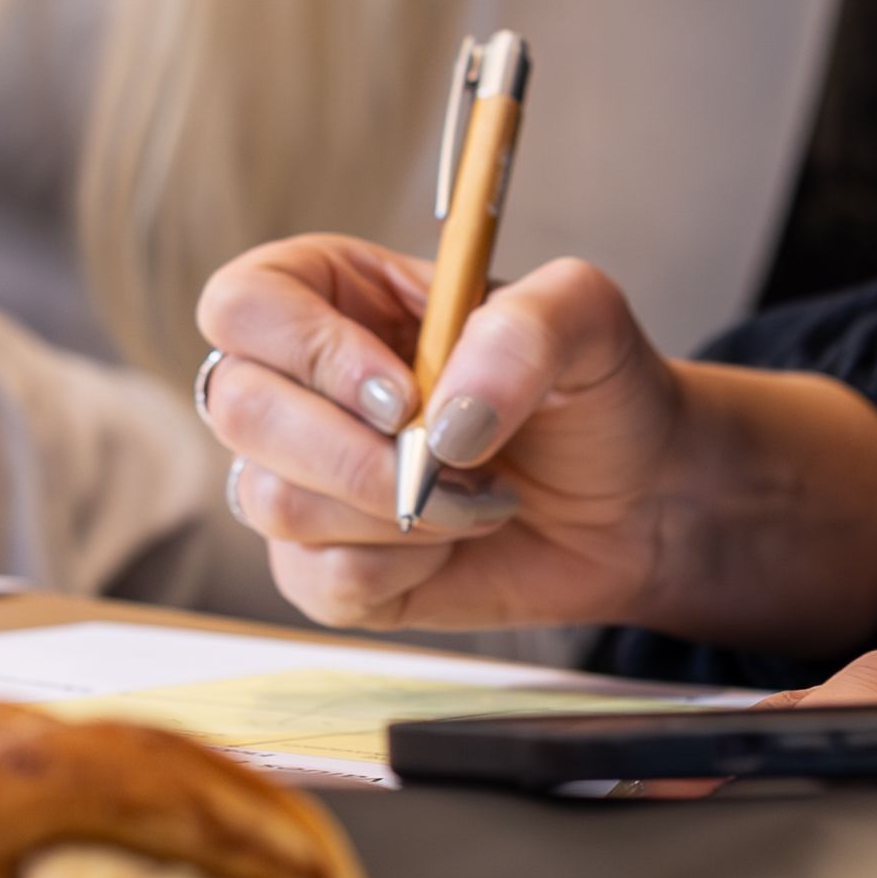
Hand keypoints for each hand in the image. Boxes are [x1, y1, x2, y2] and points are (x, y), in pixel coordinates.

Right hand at [191, 242, 702, 635]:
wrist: (639, 501)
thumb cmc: (597, 395)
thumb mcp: (588, 318)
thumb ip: (526, 329)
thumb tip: (447, 417)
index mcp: (335, 297)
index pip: (244, 304)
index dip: (307, 351)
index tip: (402, 393)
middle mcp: (300, 384)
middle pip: (237, 408)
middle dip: (353, 452)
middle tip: (453, 460)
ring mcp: (303, 478)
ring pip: (270, 501)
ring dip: (396, 512)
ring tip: (474, 495)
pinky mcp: (325, 566)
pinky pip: (316, 580)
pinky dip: (400, 570)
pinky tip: (452, 541)